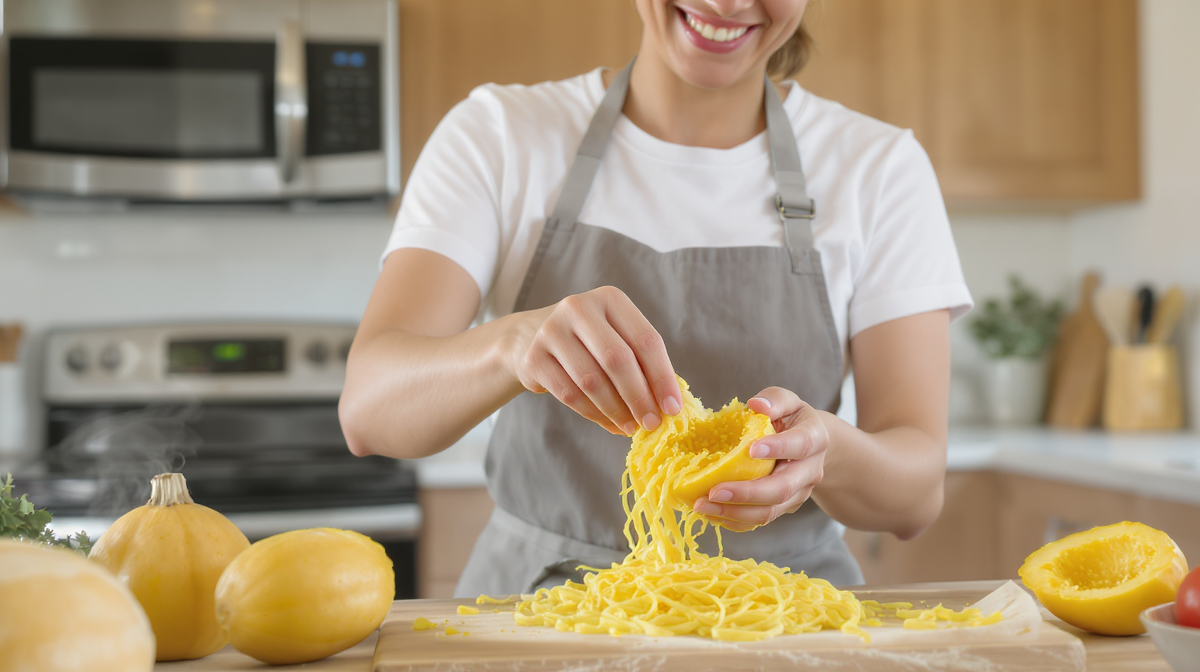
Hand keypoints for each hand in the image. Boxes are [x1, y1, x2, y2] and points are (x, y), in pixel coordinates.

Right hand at [507, 286, 681, 435]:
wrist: (530, 337)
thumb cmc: (588, 342)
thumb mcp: (616, 338)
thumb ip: (642, 364)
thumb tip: (669, 406)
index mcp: (610, 299)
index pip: (645, 339)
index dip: (662, 377)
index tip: (673, 408)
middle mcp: (579, 308)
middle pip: (617, 359)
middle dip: (639, 397)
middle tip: (653, 424)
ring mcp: (551, 331)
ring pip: (592, 381)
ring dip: (616, 410)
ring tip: (631, 427)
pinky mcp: (533, 358)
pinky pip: (570, 394)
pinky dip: (594, 414)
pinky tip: (609, 423)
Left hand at [691, 387, 828, 531]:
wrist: (809, 446)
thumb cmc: (790, 419)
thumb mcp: (787, 401)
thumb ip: (775, 399)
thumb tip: (757, 405)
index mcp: (814, 439)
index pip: (800, 445)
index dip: (778, 448)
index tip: (751, 449)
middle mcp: (810, 471)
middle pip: (782, 489)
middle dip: (747, 493)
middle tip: (714, 491)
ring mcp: (798, 494)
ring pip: (769, 511)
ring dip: (734, 512)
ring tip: (702, 505)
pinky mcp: (784, 508)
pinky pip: (760, 519)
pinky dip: (735, 520)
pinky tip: (711, 513)